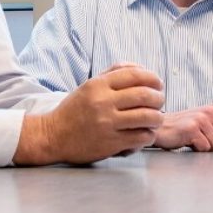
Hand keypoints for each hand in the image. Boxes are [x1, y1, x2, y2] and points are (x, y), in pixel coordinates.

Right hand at [13, 66, 163, 164]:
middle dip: (159, 98)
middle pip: (145, 95)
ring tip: (156, 118)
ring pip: (147, 117)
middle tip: (160, 101)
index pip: (135, 75)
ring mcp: (107, 123)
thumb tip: (140, 68)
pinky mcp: (111, 143)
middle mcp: (103, 102)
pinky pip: (141, 137)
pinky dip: (149, 134)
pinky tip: (146, 133)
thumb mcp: (89, 86)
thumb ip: (113, 74)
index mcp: (98, 85)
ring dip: (158, 117)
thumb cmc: (73, 110)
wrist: (52, 136)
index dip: (153, 78)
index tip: (158, 84)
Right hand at [153, 104, 212, 151]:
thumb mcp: (208, 126)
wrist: (161, 127)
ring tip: (196, 141)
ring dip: (208, 148)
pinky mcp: (191, 128)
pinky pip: (205, 147)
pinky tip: (189, 142)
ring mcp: (201, 119)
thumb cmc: (185, 128)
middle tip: (205, 141)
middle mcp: (210, 111)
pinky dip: (198, 149)